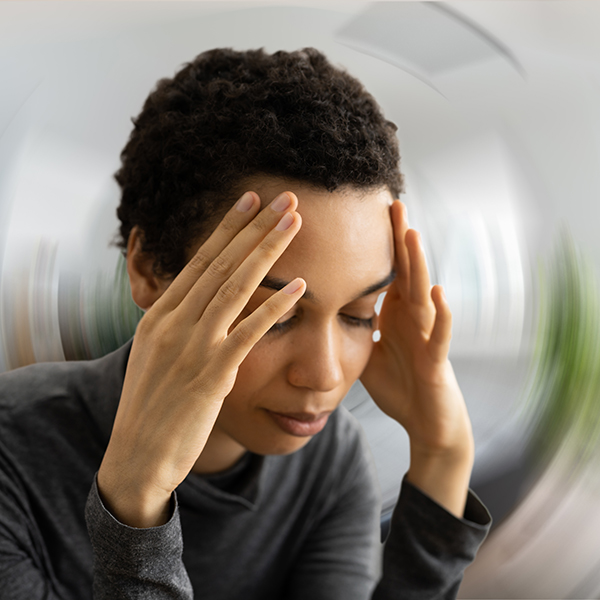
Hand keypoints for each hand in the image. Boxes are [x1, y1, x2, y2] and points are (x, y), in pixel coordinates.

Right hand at [97, 191, 304, 526]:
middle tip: (285, 197)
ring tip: (295, 223)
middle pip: (222, 264)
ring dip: (268, 252)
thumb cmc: (151, 408)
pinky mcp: (211, 374)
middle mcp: (173, 322)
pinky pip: (249, 333)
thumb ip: (178, 325)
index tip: (251, 200)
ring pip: (236, 287)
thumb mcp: (155, 356)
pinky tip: (301, 288)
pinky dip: (276, 307)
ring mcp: (191, 347)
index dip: (229, 228)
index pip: (200, 260)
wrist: (136, 458)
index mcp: (159, 315)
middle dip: (256, 227)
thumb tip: (203, 303)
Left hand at [360, 201, 472, 515]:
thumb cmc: (399, 383)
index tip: (367, 211)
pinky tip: (438, 293)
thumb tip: (323, 309)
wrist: (425, 420)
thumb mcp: (368, 350)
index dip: (379, 243)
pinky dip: (441, 314)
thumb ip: (353, 326)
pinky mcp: (436, 359)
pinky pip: (439, 334)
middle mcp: (413, 317)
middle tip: (392, 202)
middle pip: (406, 271)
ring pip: (424, 293)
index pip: (386, 270)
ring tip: (412, 234)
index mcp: (395, 312)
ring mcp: (427, 335)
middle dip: (399, 238)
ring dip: (420, 264)